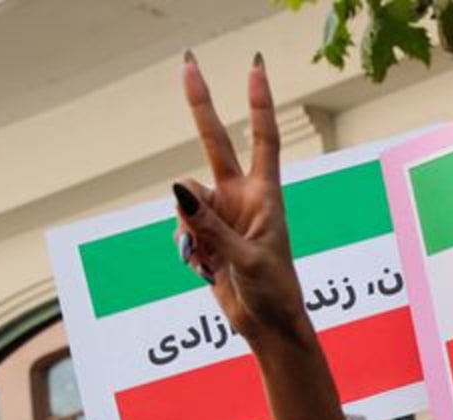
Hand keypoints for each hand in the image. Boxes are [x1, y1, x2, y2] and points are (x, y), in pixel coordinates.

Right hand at [174, 54, 307, 345]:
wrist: (268, 324)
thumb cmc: (274, 292)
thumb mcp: (247, 259)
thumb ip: (211, 225)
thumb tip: (179, 190)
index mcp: (266, 197)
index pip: (263, 140)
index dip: (258, 105)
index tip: (254, 70)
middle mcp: (242, 198)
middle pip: (214, 144)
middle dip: (201, 106)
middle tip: (187, 61)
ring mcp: (221, 214)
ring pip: (184, 200)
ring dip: (190, 229)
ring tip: (214, 260)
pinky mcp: (205, 233)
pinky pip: (180, 227)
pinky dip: (186, 248)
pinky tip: (206, 268)